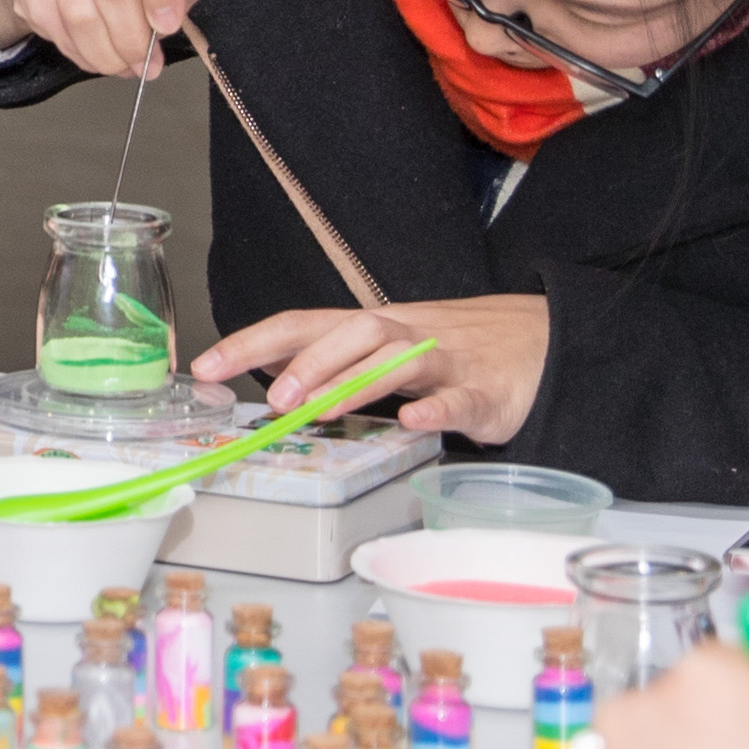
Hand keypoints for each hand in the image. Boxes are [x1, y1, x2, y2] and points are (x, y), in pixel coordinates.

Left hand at [198, 292, 549, 442]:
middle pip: (351, 333)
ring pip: (398, 360)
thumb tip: (274, 377)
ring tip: (316, 409)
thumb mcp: (388, 351)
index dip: (252, 342)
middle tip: (271, 399)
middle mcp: (405, 334)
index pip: (303, 325)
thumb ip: (336, 363)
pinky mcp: (487, 393)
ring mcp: (448, 360)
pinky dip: (435, 410)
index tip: (205, 366)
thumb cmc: (456, 349)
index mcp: (373, 328)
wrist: (544, 340)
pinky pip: (459, 399)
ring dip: (353, 383)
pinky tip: (412, 424)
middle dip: (306, 363)